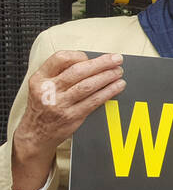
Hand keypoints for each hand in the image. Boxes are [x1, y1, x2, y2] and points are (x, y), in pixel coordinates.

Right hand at [12, 51, 124, 189]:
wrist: (35, 134)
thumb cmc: (43, 106)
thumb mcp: (42, 86)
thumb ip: (59, 73)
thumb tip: (89, 62)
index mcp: (40, 78)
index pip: (60, 58)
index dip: (79, 55)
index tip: (91, 57)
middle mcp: (48, 90)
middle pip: (78, 71)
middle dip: (101, 63)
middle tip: (116, 59)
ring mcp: (60, 104)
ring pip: (88, 86)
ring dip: (107, 77)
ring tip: (118, 72)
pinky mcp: (72, 117)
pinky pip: (94, 101)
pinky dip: (108, 92)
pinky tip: (117, 87)